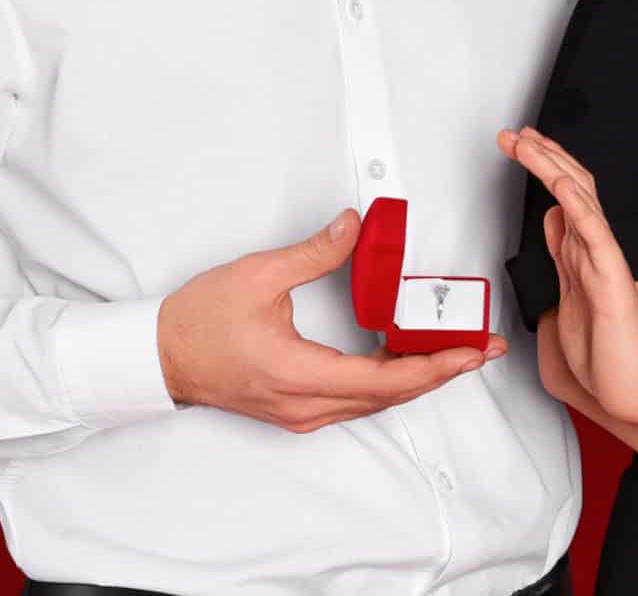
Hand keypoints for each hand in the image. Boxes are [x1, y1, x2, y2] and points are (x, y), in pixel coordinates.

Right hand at [157, 208, 506, 432]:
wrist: (156, 356)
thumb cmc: (196, 323)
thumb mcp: (258, 276)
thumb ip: (315, 252)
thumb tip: (354, 228)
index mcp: (298, 374)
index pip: (385, 379)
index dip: (434, 366)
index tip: (469, 352)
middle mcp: (305, 403)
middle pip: (389, 395)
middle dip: (441, 371)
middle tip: (480, 349)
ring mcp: (301, 411)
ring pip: (375, 400)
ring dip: (417, 377)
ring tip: (455, 352)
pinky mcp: (296, 406)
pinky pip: (356, 398)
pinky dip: (388, 380)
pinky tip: (406, 359)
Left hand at [498, 126, 637, 425]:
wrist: (636, 387)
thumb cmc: (605, 354)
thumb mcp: (568, 295)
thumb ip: (561, 257)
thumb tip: (550, 220)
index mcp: (582, 253)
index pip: (564, 196)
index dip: (543, 166)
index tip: (520, 144)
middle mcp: (594, 248)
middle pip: (571, 186)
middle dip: (541, 156)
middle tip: (513, 133)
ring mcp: (604, 258)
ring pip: (579, 198)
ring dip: (550, 167)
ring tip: (524, 142)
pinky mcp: (610, 275)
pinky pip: (592, 230)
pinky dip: (576, 201)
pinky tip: (559, 180)